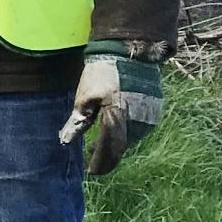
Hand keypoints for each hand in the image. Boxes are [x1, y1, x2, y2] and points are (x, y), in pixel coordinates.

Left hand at [64, 47, 163, 175]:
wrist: (130, 50)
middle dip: (107, 156)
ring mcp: (149, 115)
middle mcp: (138, 121)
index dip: (100, 163)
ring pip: (131, 138)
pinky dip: (126, 132)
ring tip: (100, 144)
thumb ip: (79, 121)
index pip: (110, 149)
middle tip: (93, 160)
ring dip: (116, 144)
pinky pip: (140, 127)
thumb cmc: (103, 72)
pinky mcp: (154, 109)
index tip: (91, 171)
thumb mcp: (85, 96)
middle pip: (121, 147)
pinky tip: (116, 128)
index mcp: (118, 118)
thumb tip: (67, 141)